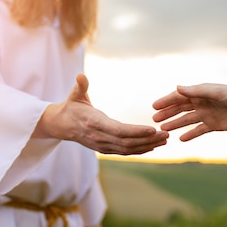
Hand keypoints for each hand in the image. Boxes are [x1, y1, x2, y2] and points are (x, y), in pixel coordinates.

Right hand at [39, 74, 168, 154]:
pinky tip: (154, 146)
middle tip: (166, 134)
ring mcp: (102, 146)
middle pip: (127, 142)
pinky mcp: (106, 149)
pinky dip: (140, 150)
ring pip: (128, 149)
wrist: (61, 126)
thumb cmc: (71, 107)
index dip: (136, 131)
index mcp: (94, 123)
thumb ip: (80, 86)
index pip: (118, 130)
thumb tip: (80, 75)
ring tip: (165, 140)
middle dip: (148, 140)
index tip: (152, 129)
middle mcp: (99, 138)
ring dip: (148, 146)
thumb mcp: (74, 95)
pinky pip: (126, 152)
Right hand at [152, 83, 226, 140]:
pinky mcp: (214, 125)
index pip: (179, 97)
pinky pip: (199, 130)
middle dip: (167, 113)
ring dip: (175, 124)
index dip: (166, 101)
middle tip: (154, 120)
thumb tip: (177, 88)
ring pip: (187, 120)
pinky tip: (181, 139)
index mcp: (200, 93)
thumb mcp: (215, 92)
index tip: (154, 107)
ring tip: (163, 130)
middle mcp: (202, 103)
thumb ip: (196, 91)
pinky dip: (190, 134)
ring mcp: (207, 114)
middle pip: (180, 108)